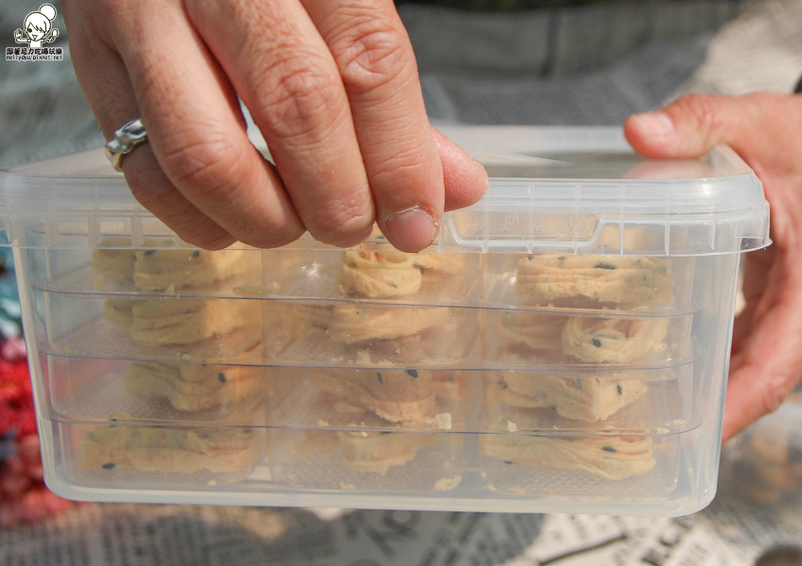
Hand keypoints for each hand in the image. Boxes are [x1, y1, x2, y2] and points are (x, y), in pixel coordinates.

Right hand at [62, 0, 487, 251]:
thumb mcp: (334, 1)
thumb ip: (387, 91)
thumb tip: (454, 187)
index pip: (368, 61)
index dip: (399, 158)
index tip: (416, 223)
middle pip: (295, 105)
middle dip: (338, 196)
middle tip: (353, 228)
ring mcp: (140, 14)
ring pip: (207, 154)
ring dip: (267, 219)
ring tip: (295, 225)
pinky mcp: (91, 60)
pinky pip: (144, 169)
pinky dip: (199, 220)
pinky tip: (234, 222)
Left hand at [624, 93, 801, 440]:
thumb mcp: (763, 121)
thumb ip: (701, 123)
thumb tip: (638, 132)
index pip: (773, 367)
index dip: (731, 411)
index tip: (689, 439)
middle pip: (762, 382)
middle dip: (708, 415)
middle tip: (641, 431)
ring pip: (762, 371)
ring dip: (715, 396)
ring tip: (649, 412)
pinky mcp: (800, 307)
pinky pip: (763, 350)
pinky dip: (726, 366)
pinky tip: (681, 370)